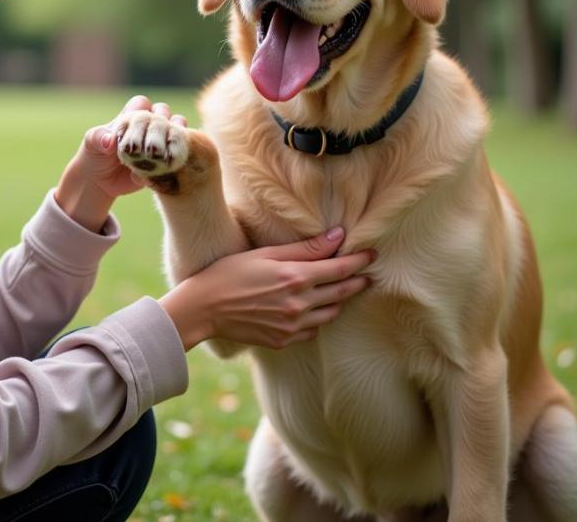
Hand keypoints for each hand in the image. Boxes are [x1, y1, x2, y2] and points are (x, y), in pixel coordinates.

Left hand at [55, 95, 187, 231]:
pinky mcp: (164, 160)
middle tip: (148, 145)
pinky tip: (161, 169)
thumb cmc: (95, 154)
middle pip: (163, 112)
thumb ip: (98, 138)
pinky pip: (176, 155)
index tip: (132, 126)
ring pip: (176, 130)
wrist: (100, 180)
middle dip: (159, 125)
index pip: (142, 103)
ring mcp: (159, 142)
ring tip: (159, 154)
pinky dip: (170, 161)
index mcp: (131, 116)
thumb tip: (110, 141)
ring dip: (173, 138)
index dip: (140, 111)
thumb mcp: (91, 144)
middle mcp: (148, 125)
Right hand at [158, 228, 373, 350]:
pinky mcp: (284, 340)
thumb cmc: (230, 272)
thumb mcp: (266, 253)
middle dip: (357, 281)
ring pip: (331, 313)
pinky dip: (319, 317)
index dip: (359, 261)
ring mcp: (292, 326)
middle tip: (368, 273)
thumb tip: (338, 236)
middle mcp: (299, 304)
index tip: (372, 254)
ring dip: (340, 300)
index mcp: (295, 278)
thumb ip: (305, 248)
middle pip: (341, 292)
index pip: (340, 269)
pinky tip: (315, 308)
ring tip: (344, 289)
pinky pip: (313, 329)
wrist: (204, 308)